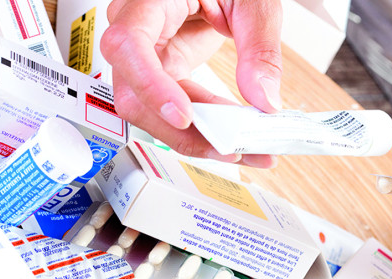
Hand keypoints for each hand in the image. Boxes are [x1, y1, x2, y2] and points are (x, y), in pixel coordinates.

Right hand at [101, 0, 281, 167]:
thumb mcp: (253, 1)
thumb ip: (260, 48)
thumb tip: (263, 100)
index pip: (128, 45)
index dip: (151, 85)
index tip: (184, 115)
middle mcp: (137, 29)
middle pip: (133, 93)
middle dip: (181, 131)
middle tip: (230, 148)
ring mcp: (148, 54)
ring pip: (150, 112)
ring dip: (194, 138)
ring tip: (240, 150)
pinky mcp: (164, 71)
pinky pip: (174, 109)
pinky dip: (202, 128)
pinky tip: (230, 136)